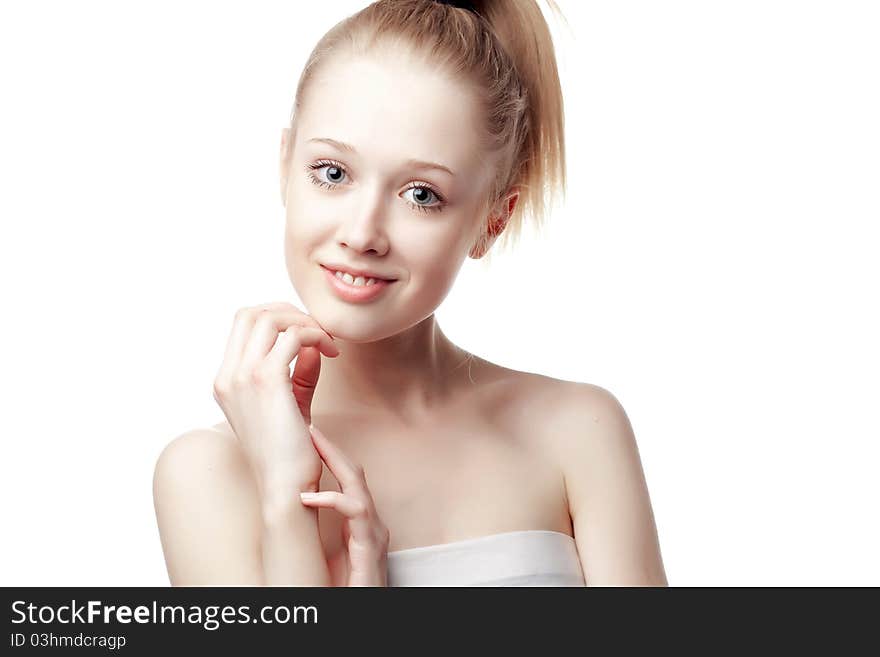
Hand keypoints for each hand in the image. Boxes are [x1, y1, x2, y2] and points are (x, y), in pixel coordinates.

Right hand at [212, 302, 339, 498]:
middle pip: (252, 313)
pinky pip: (294, 336)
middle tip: (318, 331)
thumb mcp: (290, 406)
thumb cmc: (290, 454)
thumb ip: (298, 375)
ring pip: (270, 318)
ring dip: (304, 322)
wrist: (286, 488)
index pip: (242, 324)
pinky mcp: (267, 380)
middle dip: (290, 312)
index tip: (306, 332)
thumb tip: (312, 347)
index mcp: (226, 381)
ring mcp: (243, 377)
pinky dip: (316, 336)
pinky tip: (332, 353)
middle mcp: (228, 376)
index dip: (277, 317)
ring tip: (327, 342)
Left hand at [299, 424, 389, 586]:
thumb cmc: (343, 590)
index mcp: (361, 525)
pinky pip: (355, 511)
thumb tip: (294, 510)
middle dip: (332, 449)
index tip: (312, 439)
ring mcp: (373, 534)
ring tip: (314, 444)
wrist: (355, 611)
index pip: (348, 481)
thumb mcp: (329, 555)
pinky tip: (308, 496)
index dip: (331, 457)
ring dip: (334, 461)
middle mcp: (371, 524)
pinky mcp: (370, 546)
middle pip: (355, 474)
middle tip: (311, 429)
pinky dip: (331, 498)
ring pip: (357, 485)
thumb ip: (320, 532)